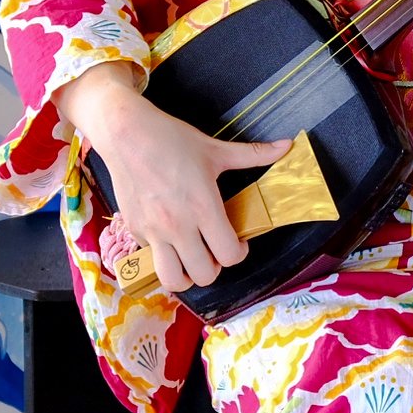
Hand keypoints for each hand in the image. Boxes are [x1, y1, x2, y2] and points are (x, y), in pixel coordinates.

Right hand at [57, 62, 290, 292]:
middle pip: (204, 275)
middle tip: (214, 250)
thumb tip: (286, 145)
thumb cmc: (171, 138)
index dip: (239, 253)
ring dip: (185, 275)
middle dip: (214, 267)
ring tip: (190, 258)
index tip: (237, 243)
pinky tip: (168, 236)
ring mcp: (153, 231)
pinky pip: (152, 258)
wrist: (126, 133)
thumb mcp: (215, 148)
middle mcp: (178, 225)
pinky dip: (163, 255)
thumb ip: (252, 154)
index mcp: (203, 207)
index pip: (229, 255)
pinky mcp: (135, 230)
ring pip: (172, 279)